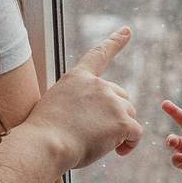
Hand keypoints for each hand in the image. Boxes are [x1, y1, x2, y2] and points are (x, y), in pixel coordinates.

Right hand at [30, 30, 144, 169]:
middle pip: (121, 97)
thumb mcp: (56, 106)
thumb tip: (94, 120)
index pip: (99, 55)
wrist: (45, 145)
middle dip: (115, 114)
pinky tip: (117, 151)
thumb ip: (77, 104)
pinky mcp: (122, 122)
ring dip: (120, 130)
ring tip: (100, 144)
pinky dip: (129, 144)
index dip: (115, 42)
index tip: (128, 31)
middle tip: (97, 134)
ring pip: (130, 116)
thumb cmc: (44, 134)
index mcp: (77, 78)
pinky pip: (136, 134)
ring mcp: (112, 102)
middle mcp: (98, 85)